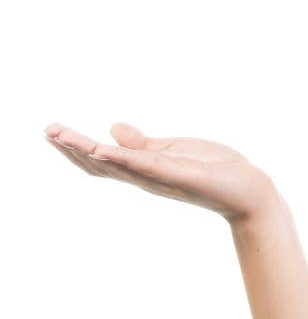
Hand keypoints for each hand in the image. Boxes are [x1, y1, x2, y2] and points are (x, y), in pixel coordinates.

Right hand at [44, 121, 276, 224]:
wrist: (249, 190)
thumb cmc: (216, 171)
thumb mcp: (174, 150)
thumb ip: (144, 144)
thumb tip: (111, 128)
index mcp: (145, 169)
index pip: (102, 161)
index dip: (76, 148)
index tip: (52, 131)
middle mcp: (148, 177)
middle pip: (101, 166)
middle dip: (72, 149)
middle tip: (47, 130)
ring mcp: (162, 177)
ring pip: (117, 165)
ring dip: (88, 150)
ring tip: (62, 135)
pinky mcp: (179, 174)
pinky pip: (147, 166)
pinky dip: (124, 157)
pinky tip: (103, 148)